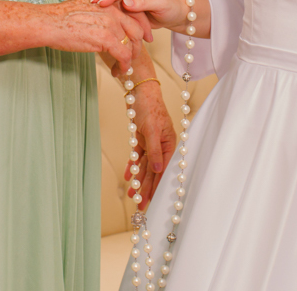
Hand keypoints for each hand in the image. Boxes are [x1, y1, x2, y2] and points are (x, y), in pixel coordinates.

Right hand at [45, 0, 148, 71]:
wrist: (50, 23)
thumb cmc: (61, 17)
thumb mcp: (85, 5)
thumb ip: (100, 11)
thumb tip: (104, 22)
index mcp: (110, 1)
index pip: (134, 13)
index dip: (141, 28)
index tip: (142, 39)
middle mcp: (114, 10)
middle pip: (137, 30)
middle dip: (138, 46)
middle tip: (132, 57)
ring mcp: (111, 24)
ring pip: (132, 45)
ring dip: (129, 59)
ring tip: (122, 67)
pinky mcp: (106, 39)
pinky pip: (123, 55)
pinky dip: (123, 66)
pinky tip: (116, 71)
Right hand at [90, 0, 195, 34]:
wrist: (174, 15)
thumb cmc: (170, 6)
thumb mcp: (160, 3)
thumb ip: (142, 3)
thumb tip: (125, 3)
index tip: (102, 3)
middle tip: (91, 1)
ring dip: (99, 0)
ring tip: (92, 10)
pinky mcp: (122, 5)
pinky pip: (110, 5)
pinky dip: (104, 10)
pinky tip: (99, 18)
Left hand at [128, 78, 176, 209]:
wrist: (140, 90)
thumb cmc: (150, 107)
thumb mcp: (153, 130)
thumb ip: (155, 151)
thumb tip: (158, 170)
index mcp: (169, 145)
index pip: (164, 170)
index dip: (158, 186)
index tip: (153, 201)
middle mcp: (161, 146)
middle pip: (154, 172)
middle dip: (147, 188)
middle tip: (140, 205)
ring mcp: (152, 143)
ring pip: (145, 166)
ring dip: (138, 181)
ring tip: (133, 196)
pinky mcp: (142, 139)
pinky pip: (137, 157)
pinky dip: (132, 166)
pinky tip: (127, 177)